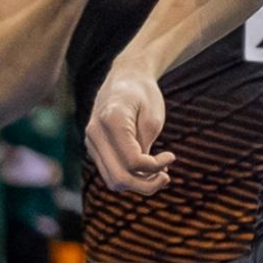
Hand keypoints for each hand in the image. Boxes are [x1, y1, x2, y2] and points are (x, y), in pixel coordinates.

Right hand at [84, 65, 175, 193]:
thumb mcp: (153, 119)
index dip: (155, 167)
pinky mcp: (94, 147)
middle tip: (166, 177)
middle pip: (118, 178)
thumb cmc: (144, 94)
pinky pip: (110, 172)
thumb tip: (145, 176)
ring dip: (137, 184)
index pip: (132, 161)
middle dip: (145, 185)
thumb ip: (145, 148)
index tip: (171, 156)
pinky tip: (148, 170)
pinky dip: (129, 176)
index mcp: (112, 120)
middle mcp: (96, 133)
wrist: (126, 77)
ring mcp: (91, 141)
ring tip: (159, 175)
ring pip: (112, 180)